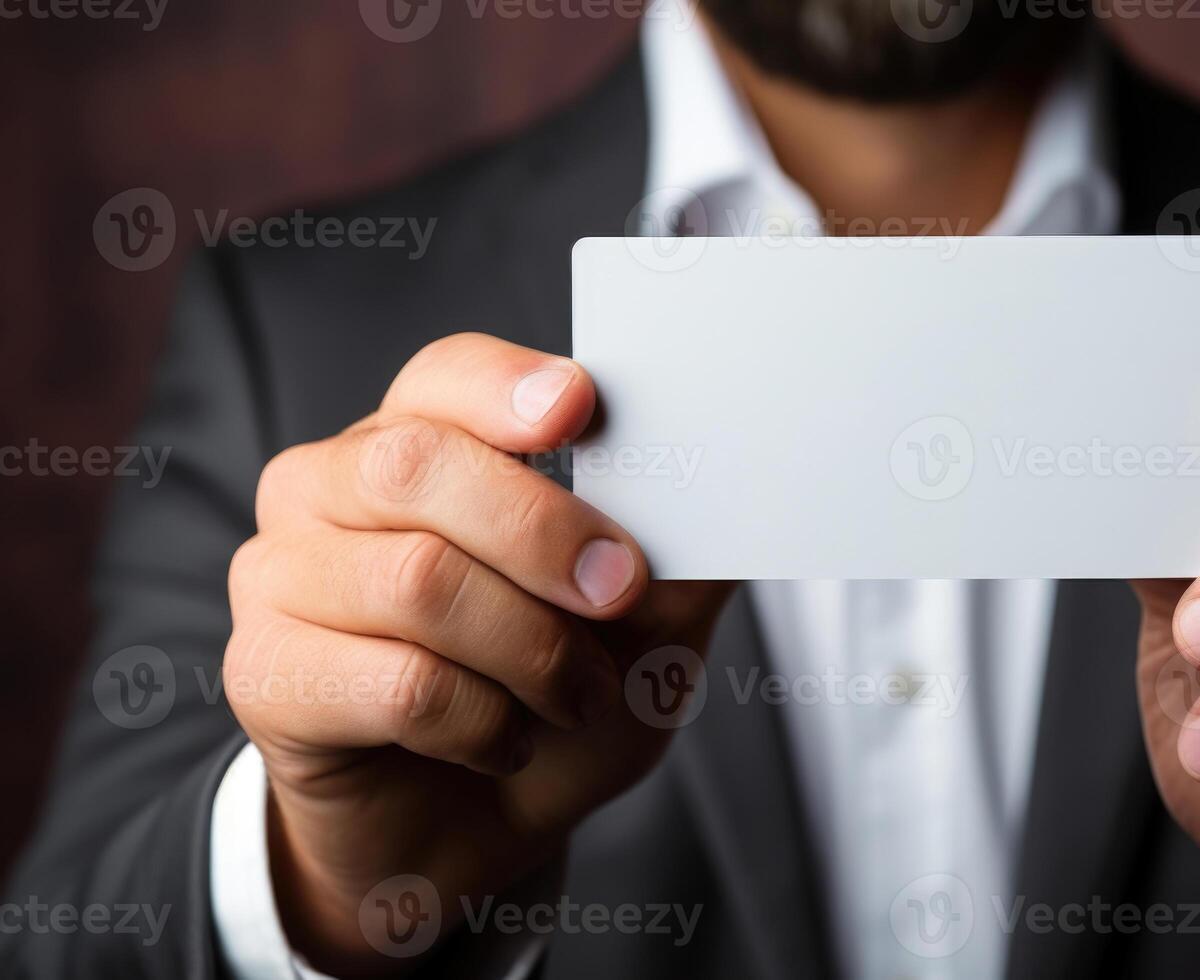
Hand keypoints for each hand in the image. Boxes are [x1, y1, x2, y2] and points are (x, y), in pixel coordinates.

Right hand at [224, 333, 731, 973]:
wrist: (477, 835)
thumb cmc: (553, 702)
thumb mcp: (647, 626)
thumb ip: (679, 551)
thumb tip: (741, 482)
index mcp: (420, 442)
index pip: (444, 377)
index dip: (506, 386)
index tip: (578, 408)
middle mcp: (328, 487)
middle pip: (418, 464)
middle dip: (543, 532)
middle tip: (618, 594)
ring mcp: (281, 575)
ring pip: (418, 580)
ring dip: (531, 652)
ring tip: (571, 696)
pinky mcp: (265, 674)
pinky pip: (398, 682)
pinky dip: (485, 723)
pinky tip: (503, 741)